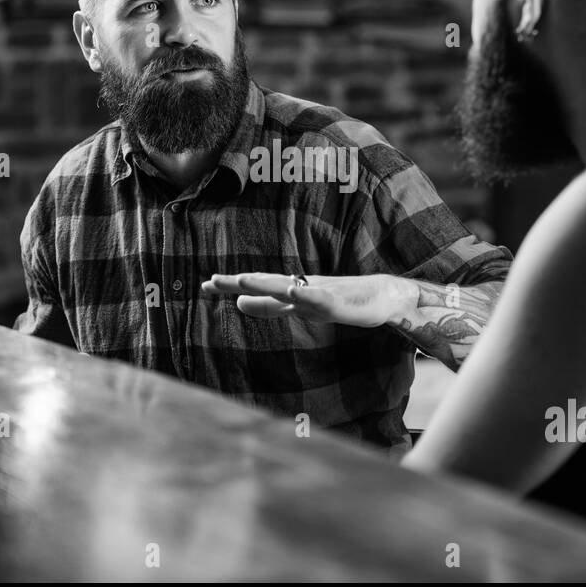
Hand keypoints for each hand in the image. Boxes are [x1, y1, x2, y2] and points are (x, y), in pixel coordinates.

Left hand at [200, 272, 413, 328]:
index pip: (256, 286)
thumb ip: (268, 305)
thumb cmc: (338, 299)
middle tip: (212, 280)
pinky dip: (304, 295)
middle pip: (265, 283)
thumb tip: (236, 302)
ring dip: (265, 284)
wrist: (381, 296)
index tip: (204, 284)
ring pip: (288, 288)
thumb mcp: (296, 306)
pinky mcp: (338, 302)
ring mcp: (319, 293)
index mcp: (290, 290)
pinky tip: (291, 292)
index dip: (231, 285)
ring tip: (242, 281)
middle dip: (239, 282)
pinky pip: (319, 299)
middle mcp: (301, 288)